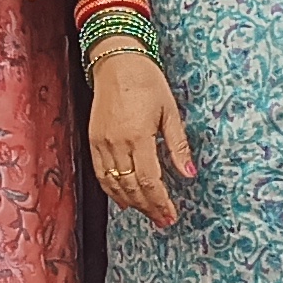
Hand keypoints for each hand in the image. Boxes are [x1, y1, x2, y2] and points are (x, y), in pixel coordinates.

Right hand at [88, 46, 196, 230]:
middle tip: (163, 220)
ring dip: (131, 203)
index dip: (161, 202)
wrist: (117, 62)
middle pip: (132, 187)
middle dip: (149, 208)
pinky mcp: (93, 140)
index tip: (171, 215)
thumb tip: (190, 174)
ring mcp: (102, 143)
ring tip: (147, 213)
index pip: (150, 180)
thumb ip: (178, 146)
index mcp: (139, 135)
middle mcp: (117, 143)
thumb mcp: (170, 111)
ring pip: (114, 185)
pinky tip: (124, 200)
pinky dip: (112, 190)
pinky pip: (101, 174)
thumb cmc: (147, 82)